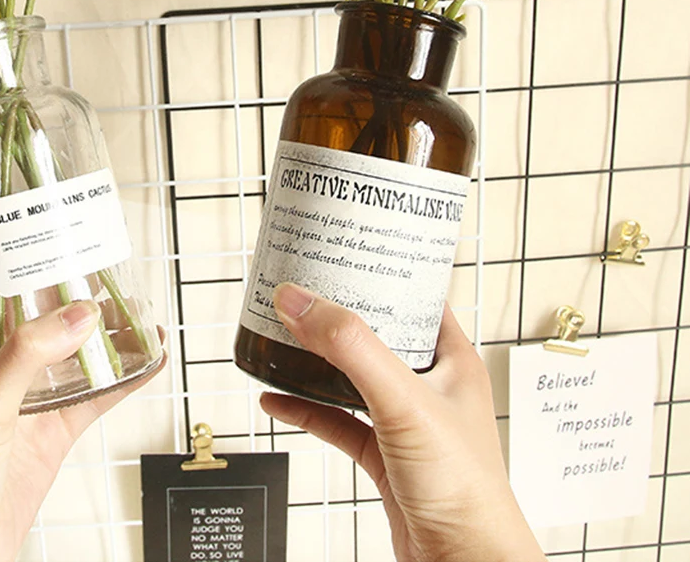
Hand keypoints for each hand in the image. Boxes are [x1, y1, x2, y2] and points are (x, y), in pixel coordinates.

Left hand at [0, 301, 162, 561]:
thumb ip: (27, 356)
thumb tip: (74, 315)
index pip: (16, 305)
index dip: (50, 283)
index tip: (82, 262)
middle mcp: (3, 378)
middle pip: (56, 330)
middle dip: (91, 311)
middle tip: (126, 293)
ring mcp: (30, 407)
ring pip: (79, 362)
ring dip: (113, 344)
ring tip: (144, 324)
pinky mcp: (51, 436)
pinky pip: (94, 400)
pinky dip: (122, 382)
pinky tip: (146, 367)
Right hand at [261, 283, 544, 561]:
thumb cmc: (466, 489)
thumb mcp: (403, 400)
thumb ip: (351, 348)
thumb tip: (299, 300)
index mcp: (451, 360)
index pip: (416, 300)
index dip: (384, 274)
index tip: (346, 253)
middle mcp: (429, 386)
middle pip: (377, 335)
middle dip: (339, 314)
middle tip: (303, 289)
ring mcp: (404, 422)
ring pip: (351, 378)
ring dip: (316, 361)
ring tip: (283, 335)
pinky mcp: (383, 456)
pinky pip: (336, 421)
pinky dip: (304, 409)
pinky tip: (277, 401)